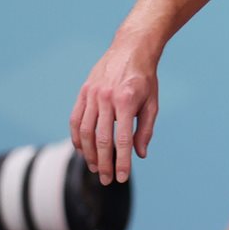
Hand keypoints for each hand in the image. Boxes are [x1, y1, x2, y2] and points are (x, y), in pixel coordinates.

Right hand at [70, 43, 159, 184]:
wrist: (131, 49)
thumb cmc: (145, 79)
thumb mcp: (152, 102)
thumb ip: (145, 129)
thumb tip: (140, 154)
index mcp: (127, 101)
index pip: (122, 140)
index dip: (121, 162)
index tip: (121, 178)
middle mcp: (106, 99)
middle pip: (101, 139)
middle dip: (103, 163)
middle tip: (106, 180)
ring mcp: (92, 95)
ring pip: (85, 132)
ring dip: (88, 154)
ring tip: (94, 168)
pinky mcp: (83, 92)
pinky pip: (75, 120)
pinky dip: (77, 137)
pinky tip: (82, 150)